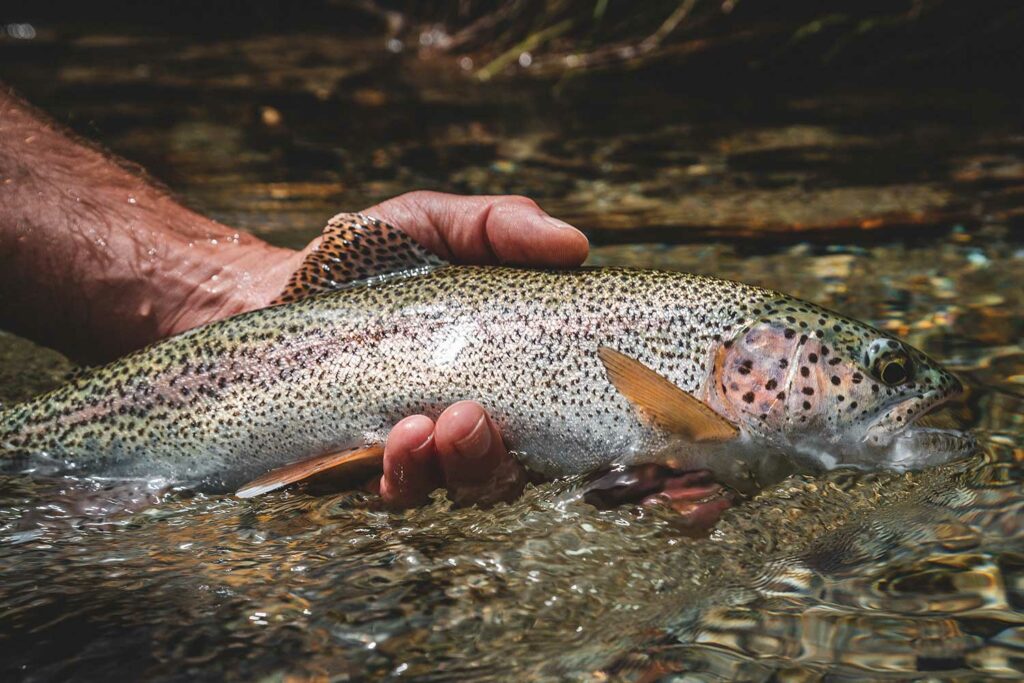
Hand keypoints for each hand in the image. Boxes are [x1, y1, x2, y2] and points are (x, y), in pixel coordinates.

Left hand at [274, 192, 586, 508]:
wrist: (279, 284)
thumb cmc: (370, 256)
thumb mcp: (440, 224)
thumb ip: (503, 226)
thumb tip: (576, 244)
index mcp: (503, 373)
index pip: (559, 417)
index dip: (586, 429)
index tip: (584, 403)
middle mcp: (471, 419)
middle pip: (512, 468)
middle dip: (495, 452)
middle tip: (469, 414)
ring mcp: (422, 448)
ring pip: (459, 484)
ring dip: (455, 464)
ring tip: (428, 425)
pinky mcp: (366, 465)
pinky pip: (398, 489)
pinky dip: (404, 472)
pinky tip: (397, 435)